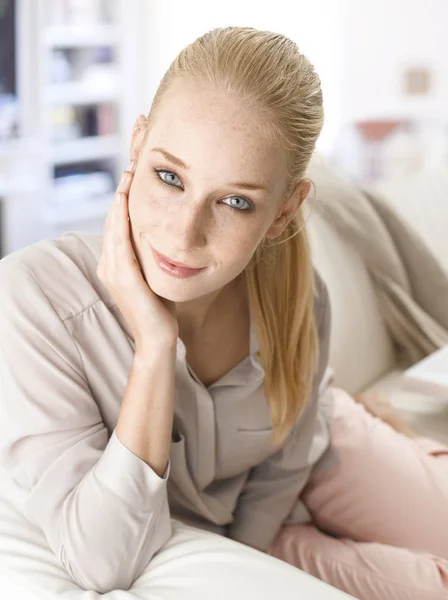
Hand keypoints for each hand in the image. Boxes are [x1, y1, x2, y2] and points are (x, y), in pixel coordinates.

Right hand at [97, 161, 178, 352]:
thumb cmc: (160, 310)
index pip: (118, 226)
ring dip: (120, 198)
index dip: (124, 200)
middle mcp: (108, 265)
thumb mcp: (154, 276)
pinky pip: (119, 241)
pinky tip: (124, 200)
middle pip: (113, 220)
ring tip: (127, 174)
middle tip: (130, 164)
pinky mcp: (123, 277)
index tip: (135, 176)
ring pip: (113, 225)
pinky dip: (121, 219)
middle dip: (121, 191)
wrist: (158, 339)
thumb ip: (151, 258)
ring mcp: (113, 271)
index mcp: (114, 265)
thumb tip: (164, 238)